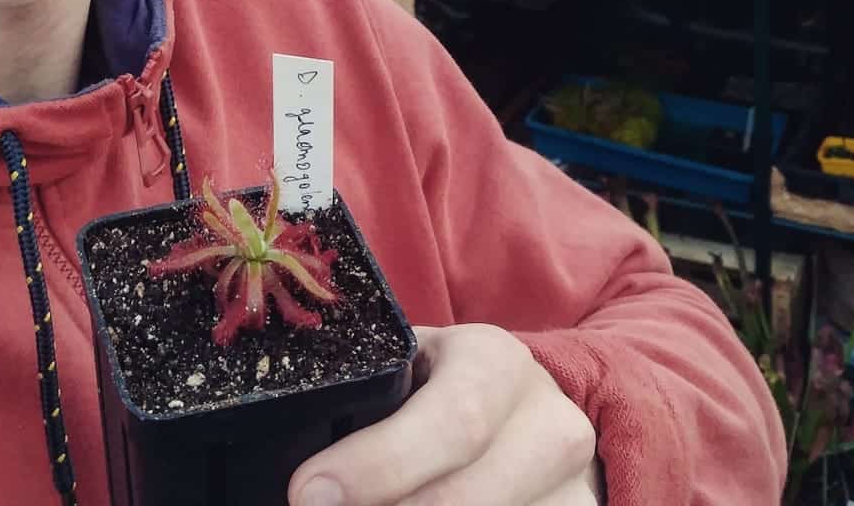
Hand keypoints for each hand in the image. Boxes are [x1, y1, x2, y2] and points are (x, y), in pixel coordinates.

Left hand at [288, 324, 600, 505]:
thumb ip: (366, 391)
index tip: (306, 495)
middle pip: (470, 499)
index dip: (375, 467)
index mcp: (495, 362)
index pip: (448, 421)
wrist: (534, 410)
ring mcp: (576, 489)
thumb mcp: (413, 368)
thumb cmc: (445, 386)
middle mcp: (550, 424)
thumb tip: (277, 439)